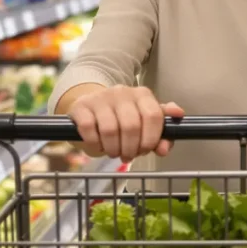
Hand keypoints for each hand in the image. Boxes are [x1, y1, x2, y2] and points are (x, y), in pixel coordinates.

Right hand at [67, 85, 183, 161]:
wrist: (93, 107)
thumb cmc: (122, 119)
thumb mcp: (144, 124)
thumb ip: (160, 135)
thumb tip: (165, 148)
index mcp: (142, 94)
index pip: (154, 116)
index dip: (151, 139)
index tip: (145, 150)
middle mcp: (122, 92)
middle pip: (131, 126)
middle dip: (131, 149)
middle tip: (128, 156)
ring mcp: (100, 97)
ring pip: (110, 130)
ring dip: (113, 149)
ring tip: (114, 152)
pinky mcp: (82, 106)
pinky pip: (89, 129)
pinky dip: (95, 144)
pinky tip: (98, 146)